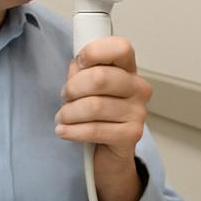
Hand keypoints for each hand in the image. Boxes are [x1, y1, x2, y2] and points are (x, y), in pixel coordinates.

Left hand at [54, 36, 152, 200]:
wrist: (107, 152)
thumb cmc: (95, 114)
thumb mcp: (86, 86)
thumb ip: (82, 70)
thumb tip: (77, 65)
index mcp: (128, 69)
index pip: (121, 48)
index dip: (94, 52)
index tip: (80, 63)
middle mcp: (138, 88)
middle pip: (100, 78)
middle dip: (73, 88)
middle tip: (65, 97)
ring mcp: (138, 112)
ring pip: (94, 106)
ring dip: (69, 112)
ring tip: (62, 117)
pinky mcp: (132, 135)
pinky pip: (95, 130)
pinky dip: (73, 131)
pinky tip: (64, 131)